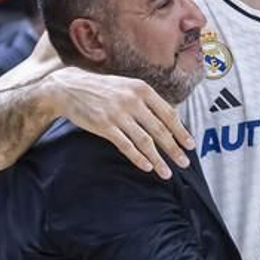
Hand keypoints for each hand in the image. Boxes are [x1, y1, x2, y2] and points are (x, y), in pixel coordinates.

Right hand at [48, 67, 194, 178]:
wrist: (69, 88)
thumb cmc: (103, 89)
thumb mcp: (128, 87)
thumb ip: (147, 101)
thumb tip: (171, 117)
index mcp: (142, 89)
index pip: (168, 113)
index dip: (181, 131)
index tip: (190, 145)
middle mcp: (132, 100)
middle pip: (159, 129)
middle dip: (174, 148)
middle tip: (184, 163)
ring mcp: (118, 113)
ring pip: (145, 141)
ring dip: (158, 159)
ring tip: (167, 173)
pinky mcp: (104, 125)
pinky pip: (126, 146)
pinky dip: (138, 158)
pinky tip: (147, 167)